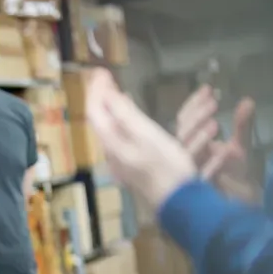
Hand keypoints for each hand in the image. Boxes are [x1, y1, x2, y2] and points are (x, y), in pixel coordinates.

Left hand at [86, 68, 196, 209]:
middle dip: (101, 97)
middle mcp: (111, 153)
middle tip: (106, 77)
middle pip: (100, 120)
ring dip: (111, 108)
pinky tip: (131, 118)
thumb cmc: (165, 167)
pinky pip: (120, 138)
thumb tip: (107, 94)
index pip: (95, 112)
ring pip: (109, 129)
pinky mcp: (132, 166)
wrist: (178, 202)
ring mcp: (121, 162)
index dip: (96, 90)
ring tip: (116, 91)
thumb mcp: (146, 135)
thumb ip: (125, 115)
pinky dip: (122, 121)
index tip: (100, 71)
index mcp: (111, 143)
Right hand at [176, 85, 256, 198]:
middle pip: (182, 134)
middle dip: (195, 118)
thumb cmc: (237, 174)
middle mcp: (187, 157)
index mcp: (193, 144)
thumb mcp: (241, 146)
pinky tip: (225, 151)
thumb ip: (242, 125)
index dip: (195, 105)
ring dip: (199, 138)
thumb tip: (247, 101)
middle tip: (212, 102)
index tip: (207, 89)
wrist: (243, 203)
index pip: (185, 120)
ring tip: (215, 124)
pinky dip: (212, 163)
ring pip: (186, 153)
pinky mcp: (198, 188)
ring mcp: (190, 172)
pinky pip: (199, 175)